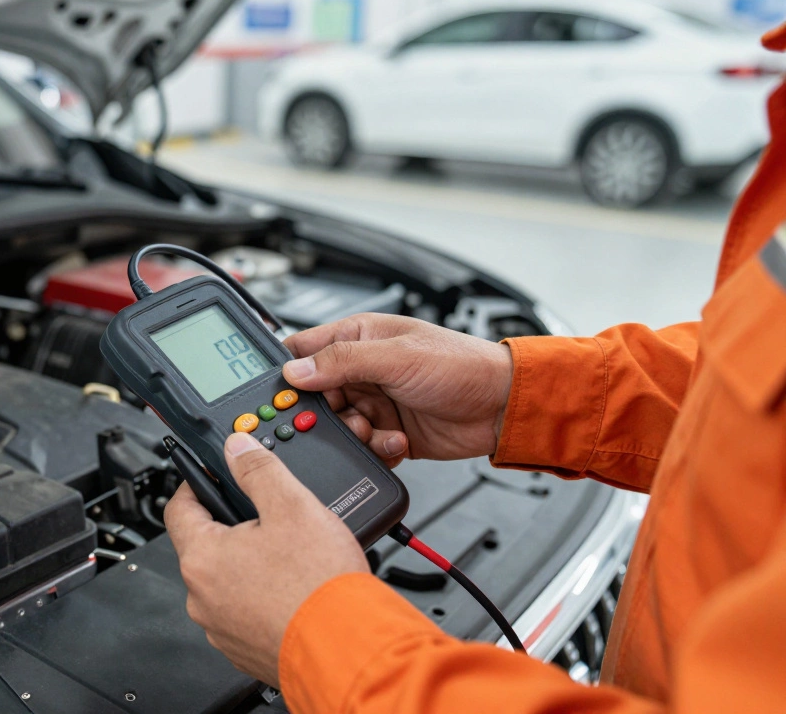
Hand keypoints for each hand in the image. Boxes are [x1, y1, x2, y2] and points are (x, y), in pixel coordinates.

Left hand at [164, 432, 367, 685]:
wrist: (350, 649)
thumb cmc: (319, 586)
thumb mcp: (292, 506)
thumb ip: (258, 469)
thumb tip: (237, 447)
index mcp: (202, 558)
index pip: (178, 507)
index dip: (197, 483)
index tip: (215, 475)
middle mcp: (202, 598)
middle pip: (206, 545)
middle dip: (234, 526)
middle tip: (271, 518)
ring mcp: (222, 629)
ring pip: (228, 581)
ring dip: (251, 564)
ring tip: (292, 558)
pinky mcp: (245, 650)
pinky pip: (246, 613)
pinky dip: (265, 598)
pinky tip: (295, 590)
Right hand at [283, 313, 512, 465]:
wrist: (502, 407)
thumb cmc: (462, 365)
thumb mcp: (396, 357)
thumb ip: (341, 362)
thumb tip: (294, 370)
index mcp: (358, 337)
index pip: (303, 350)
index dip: (288, 372)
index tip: (283, 395)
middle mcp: (362, 369)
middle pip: (315, 397)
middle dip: (325, 414)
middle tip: (345, 417)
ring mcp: (375, 401)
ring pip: (338, 426)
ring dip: (354, 434)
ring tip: (377, 429)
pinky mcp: (387, 431)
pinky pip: (363, 447)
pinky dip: (376, 449)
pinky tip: (398, 440)